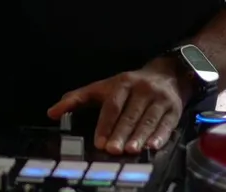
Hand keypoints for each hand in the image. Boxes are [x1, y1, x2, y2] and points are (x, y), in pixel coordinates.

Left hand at [47, 60, 188, 154]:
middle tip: (113, 150)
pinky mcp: (174, 109)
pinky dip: (160, 135)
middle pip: (130, 114)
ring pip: (148, 119)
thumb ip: (78, 99)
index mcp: (123, 83)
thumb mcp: (103, 87)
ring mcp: (159, 99)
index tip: (99, 141)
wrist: (167, 74)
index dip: (105, 124)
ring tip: (131, 151)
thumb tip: (51, 113)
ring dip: (140, 136)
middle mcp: (142, 89)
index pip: (112, 105)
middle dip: (121, 133)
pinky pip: (167, 123)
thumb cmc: (129, 86)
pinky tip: (153, 146)